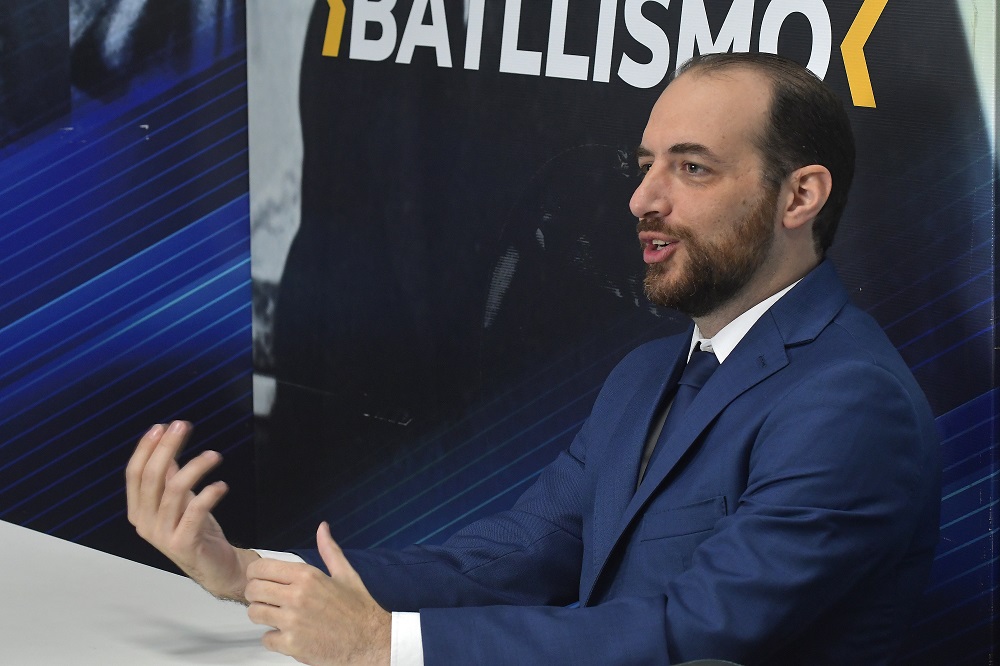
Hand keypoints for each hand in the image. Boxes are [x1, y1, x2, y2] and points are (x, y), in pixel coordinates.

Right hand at [125, 421, 258, 600]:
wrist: (216, 567)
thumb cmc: (198, 531)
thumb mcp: (180, 500)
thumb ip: (169, 477)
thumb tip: (166, 445)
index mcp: (139, 511)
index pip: (135, 474)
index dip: (147, 449)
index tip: (162, 426)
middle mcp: (145, 522)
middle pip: (151, 478)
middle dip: (166, 448)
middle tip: (182, 426)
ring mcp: (162, 534)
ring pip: (173, 491)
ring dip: (194, 467)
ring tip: (213, 455)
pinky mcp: (184, 543)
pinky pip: (195, 512)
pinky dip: (208, 494)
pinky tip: (221, 485)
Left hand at [245, 522, 390, 664]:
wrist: (370, 640)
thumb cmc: (358, 608)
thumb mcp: (346, 574)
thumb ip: (329, 550)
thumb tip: (322, 528)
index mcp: (307, 576)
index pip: (261, 569)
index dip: (256, 574)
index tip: (260, 579)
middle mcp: (297, 596)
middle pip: (253, 590)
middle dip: (256, 594)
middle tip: (267, 599)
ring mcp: (293, 621)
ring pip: (255, 614)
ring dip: (262, 615)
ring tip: (276, 616)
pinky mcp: (292, 644)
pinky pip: (266, 639)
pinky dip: (274, 639)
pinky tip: (288, 634)